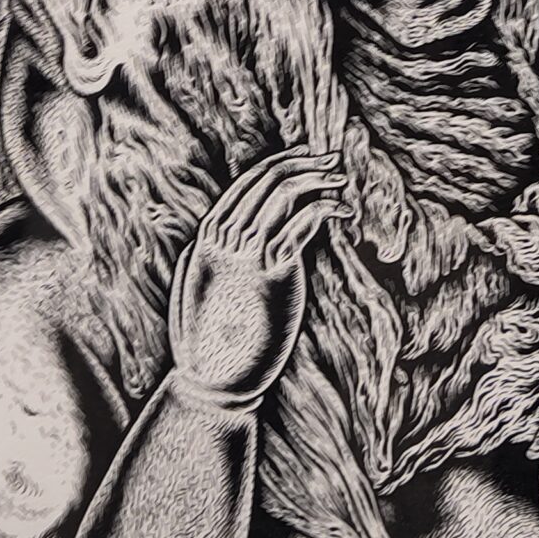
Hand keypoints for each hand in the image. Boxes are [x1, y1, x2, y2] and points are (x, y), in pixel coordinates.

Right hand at [168, 149, 348, 404]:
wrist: (213, 380)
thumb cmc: (207, 342)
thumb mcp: (197, 288)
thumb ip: (207, 256)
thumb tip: (214, 234)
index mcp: (207, 237)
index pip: (248, 182)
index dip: (281, 162)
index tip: (307, 157)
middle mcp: (224, 238)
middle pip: (268, 180)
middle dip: (304, 162)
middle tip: (331, 159)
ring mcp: (247, 254)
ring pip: (285, 194)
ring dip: (318, 180)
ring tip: (340, 181)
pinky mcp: (273, 273)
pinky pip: (301, 224)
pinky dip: (325, 209)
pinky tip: (342, 213)